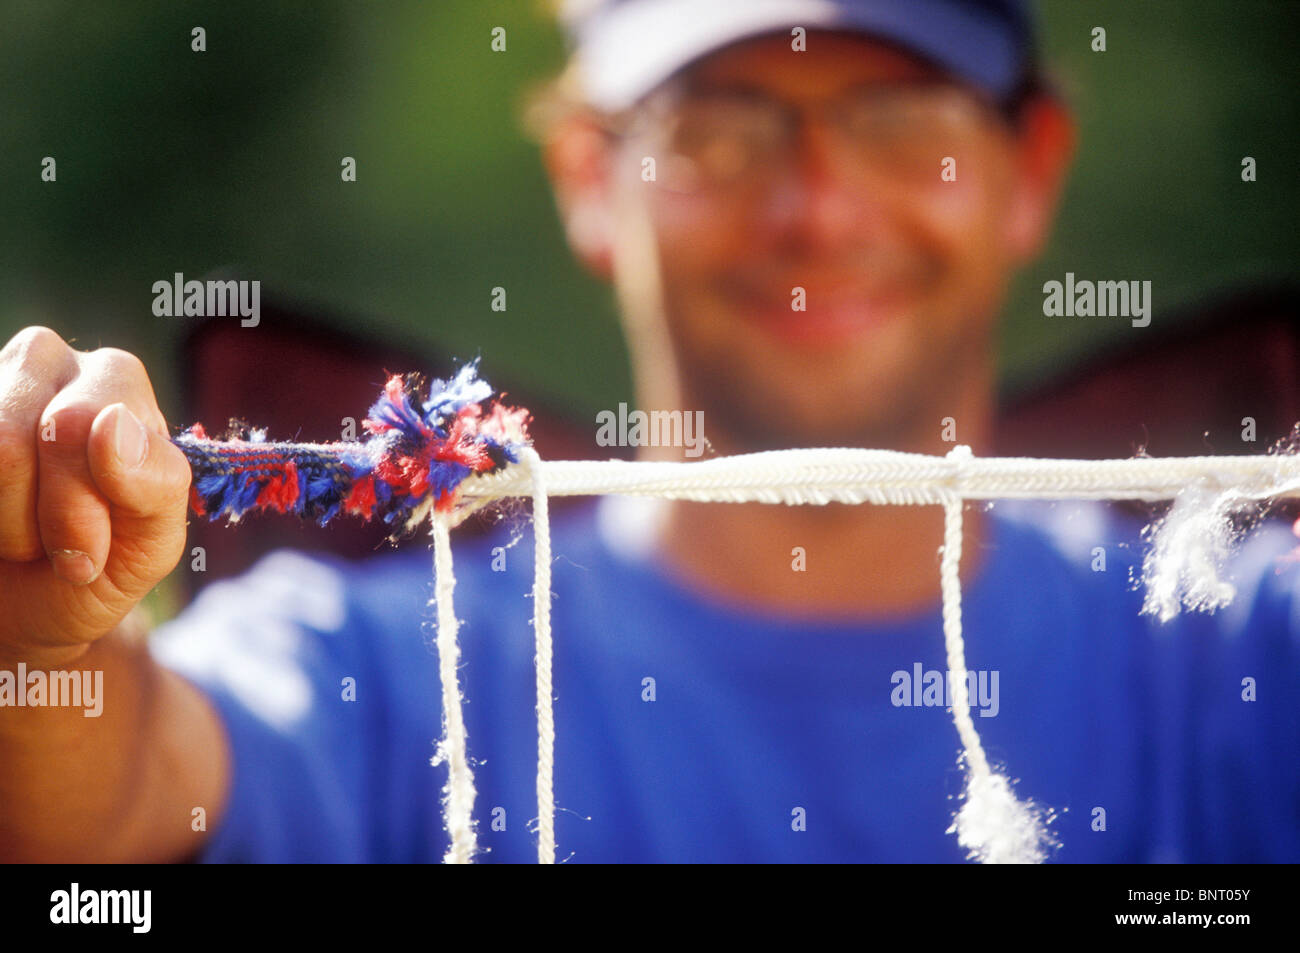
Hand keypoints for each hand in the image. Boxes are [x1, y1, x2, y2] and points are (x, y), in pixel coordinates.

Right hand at [0, 327, 190, 666]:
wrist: (15, 609)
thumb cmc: (93, 567)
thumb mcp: (147, 546)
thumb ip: (156, 485)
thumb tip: (111, 422)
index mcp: (117, 380)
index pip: (86, 425)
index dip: (79, 512)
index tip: (89, 557)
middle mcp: (46, 358)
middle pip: (33, 434)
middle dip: (45, 519)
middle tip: (53, 550)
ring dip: (3, 525)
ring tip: (16, 533)